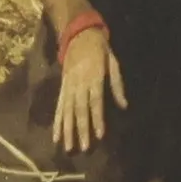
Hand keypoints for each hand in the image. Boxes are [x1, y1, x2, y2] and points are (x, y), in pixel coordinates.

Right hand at [53, 28, 128, 150]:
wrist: (79, 33)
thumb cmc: (100, 49)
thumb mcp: (113, 62)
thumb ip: (117, 85)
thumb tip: (124, 106)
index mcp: (94, 76)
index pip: (96, 101)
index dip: (97, 118)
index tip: (99, 135)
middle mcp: (79, 82)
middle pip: (80, 109)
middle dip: (81, 129)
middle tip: (83, 148)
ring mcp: (68, 85)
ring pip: (67, 110)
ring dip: (67, 130)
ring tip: (67, 147)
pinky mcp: (62, 86)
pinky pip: (58, 106)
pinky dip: (57, 121)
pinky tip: (56, 135)